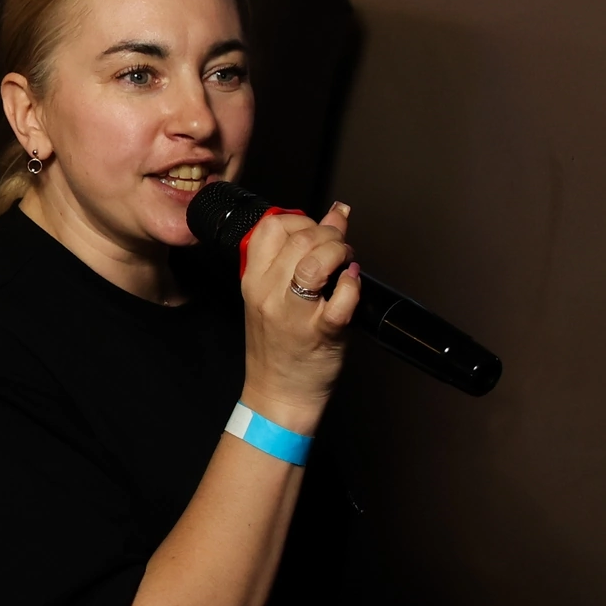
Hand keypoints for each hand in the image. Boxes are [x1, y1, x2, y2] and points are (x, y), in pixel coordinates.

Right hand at [238, 201, 358, 433]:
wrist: (278, 393)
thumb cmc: (278, 345)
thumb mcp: (273, 296)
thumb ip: (298, 255)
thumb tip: (337, 212)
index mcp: (253, 281)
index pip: (270, 227)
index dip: (301, 220)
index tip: (315, 232)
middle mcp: (269, 293)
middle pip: (299, 239)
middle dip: (329, 234)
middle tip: (339, 248)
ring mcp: (294, 314)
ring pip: (316, 262)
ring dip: (340, 253)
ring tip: (346, 263)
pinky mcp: (321, 333)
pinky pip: (341, 300)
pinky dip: (353, 285)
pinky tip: (353, 283)